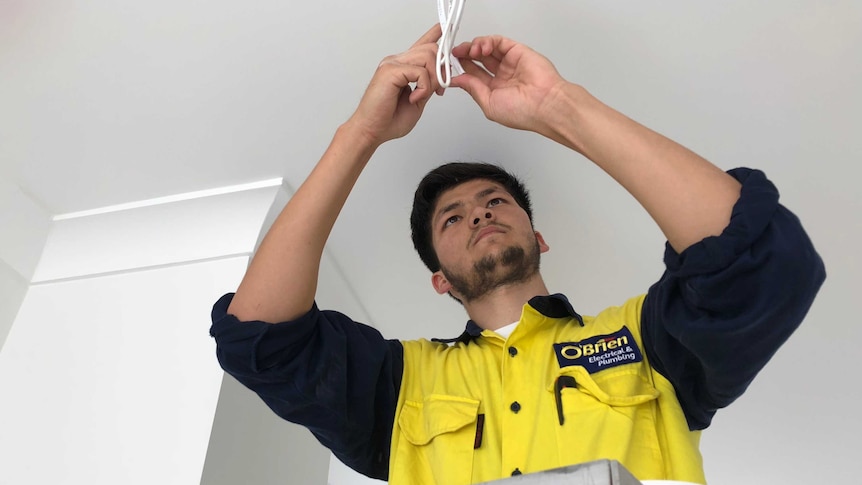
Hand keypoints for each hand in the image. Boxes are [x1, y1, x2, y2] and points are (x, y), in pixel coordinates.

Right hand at [347, 25, 442, 146]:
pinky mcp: (390, 71)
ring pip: (428, 56)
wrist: (371, 131)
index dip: (434, 34)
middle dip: (442, 69)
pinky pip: (420, 71)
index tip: (444, 26)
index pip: (421, 44)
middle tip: (438, 89)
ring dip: (433, 79)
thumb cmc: (388, 120)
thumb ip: (428, 86)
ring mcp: (392, 64)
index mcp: (402, 67)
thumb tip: (440, 77)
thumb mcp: (418, 101)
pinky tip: (413, 98)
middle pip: (430, 49)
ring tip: (422, 95)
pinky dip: (423, 88)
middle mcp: (397, 62)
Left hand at [450, 35, 567, 133]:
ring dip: (475, 47)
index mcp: (495, 91)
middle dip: (465, 55)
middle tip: (456, 53)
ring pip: (487, 49)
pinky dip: (488, 42)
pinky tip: (482, 48)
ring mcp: (510, 63)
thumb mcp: (489, 104)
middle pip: (478, 60)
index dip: (461, 68)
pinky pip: (499, 42)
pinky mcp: (518, 52)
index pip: (474, 75)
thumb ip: (473, 89)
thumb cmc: (524, 112)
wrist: (546, 103)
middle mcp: (502, 76)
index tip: (450, 65)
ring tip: (470, 51)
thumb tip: (458, 81)